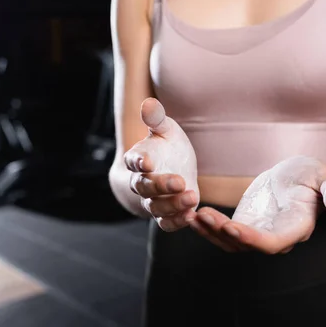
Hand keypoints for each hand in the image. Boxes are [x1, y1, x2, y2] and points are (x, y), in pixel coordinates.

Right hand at [124, 98, 199, 230]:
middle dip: (160, 186)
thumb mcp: (165, 129)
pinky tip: (191, 215)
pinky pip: (167, 223)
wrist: (171, 168)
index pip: (133, 161)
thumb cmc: (166, 146)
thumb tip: (149, 103)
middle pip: (144, 187)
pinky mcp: (166, 214)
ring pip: (156, 208)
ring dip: (172, 205)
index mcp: (137, 159)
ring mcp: (152, 201)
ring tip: (192, 198)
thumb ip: (157, 119)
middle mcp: (141, 183)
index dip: (138, 162)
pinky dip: (177, 222)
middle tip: (179, 181)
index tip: (147, 161)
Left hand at [190, 156, 325, 253]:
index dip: (252, 239)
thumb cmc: (316, 177)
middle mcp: (276, 237)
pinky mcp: (245, 224)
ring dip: (211, 232)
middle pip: (246, 245)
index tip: (231, 227)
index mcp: (296, 228)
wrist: (302, 177)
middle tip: (203, 216)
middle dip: (223, 234)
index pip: (273, 243)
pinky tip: (192, 216)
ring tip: (193, 214)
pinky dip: (208, 227)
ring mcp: (258, 232)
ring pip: (230, 242)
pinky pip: (223, 233)